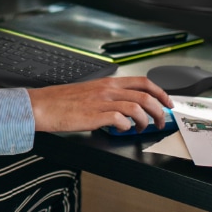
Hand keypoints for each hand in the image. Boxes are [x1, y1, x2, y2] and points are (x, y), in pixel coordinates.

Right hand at [28, 75, 173, 133]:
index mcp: (109, 82)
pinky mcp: (95, 116)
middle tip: (162, 121)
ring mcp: (102, 102)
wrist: (43, 106)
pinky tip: (123, 130)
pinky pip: (120, 120)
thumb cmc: (63, 101)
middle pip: (146, 95)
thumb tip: (127, 106)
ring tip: (143, 129)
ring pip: (137, 107)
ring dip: (146, 121)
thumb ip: (110, 95)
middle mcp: (108, 89)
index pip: (144, 82)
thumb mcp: (91, 91)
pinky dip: (126, 126)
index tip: (168, 103)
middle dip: (159, 110)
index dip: (161, 92)